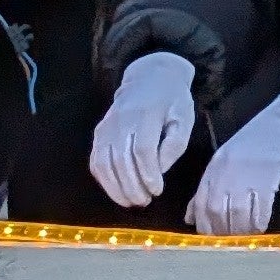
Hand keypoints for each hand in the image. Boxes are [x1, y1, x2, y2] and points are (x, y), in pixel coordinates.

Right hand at [88, 51, 198, 211]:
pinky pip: (95, 160)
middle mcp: (121, 120)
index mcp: (146, 114)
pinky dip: (103, 180)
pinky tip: (116, 191)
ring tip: (131, 202)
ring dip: (116, 188)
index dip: (148, 174)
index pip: (142, 150)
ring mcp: (106, 127)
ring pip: (104, 163)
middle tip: (144, 201)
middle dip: (132, 186)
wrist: (150, 77)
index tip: (157, 190)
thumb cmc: (172, 101)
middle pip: (121, 160)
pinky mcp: (99, 133)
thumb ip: (174, 145)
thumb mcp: (184, 118)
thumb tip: (159, 170)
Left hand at [186, 82, 279, 233]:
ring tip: (247, 239)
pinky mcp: (268, 176)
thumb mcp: (224, 162)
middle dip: (222, 233)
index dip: (205, 228)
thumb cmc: (255, 142)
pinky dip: (260, 221)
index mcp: (213, 169)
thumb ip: (206, 190)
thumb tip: (190, 218)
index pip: (201, 205)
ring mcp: (246, 174)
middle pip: (217, 212)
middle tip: (230, 245)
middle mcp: (226, 173)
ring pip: (238, 213)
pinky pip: (261, 207)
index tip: (212, 242)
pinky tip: (262, 226)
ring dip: (241, 231)